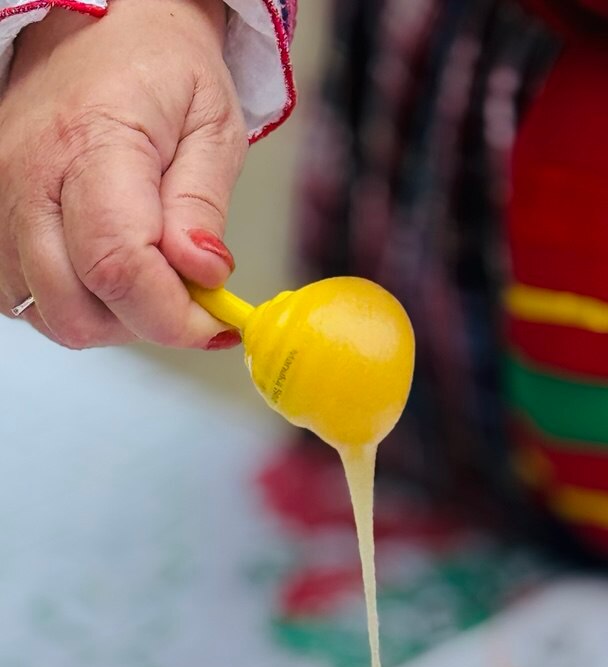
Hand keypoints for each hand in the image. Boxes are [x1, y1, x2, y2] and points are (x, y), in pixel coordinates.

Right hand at [0, 0, 246, 348]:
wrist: (102, 25)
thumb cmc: (160, 66)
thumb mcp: (212, 126)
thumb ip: (203, 207)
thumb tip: (202, 275)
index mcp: (92, 146)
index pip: (120, 269)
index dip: (173, 317)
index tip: (214, 323)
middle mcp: (30, 178)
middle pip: (76, 309)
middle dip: (143, 324)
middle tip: (184, 297)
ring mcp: (2, 201)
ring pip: (49, 314)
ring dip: (107, 318)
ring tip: (146, 278)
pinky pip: (24, 299)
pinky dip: (71, 304)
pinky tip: (105, 274)